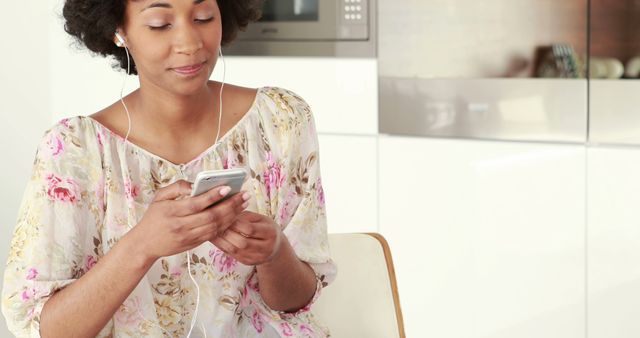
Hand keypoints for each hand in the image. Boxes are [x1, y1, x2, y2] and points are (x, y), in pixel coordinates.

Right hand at [130, 180, 247, 261]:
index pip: (197, 203)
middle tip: (244, 195)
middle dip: (231, 205)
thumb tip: (195, 184)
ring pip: (216, 227)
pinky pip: (213, 235)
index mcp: (172, 211)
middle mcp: (181, 225)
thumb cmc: (153, 217)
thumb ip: (177, 187)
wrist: (144, 244)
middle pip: (211, 216)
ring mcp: (188, 237)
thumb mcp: (159, 197)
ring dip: (232, 215)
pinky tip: (235, 216)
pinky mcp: (193, 244)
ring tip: (243, 204)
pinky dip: (226, 225)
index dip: (213, 196)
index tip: (227, 187)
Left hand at [211, 211, 282, 265]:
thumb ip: (245, 216)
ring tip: (212, 231)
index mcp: (271, 233)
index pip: (249, 229)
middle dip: (226, 233)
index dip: (235, 223)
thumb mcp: (260, 218)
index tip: (223, 215)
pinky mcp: (249, 263)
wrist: (275, 247)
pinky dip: (222, 246)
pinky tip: (216, 239)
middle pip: (242, 242)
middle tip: (214, 224)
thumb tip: (226, 212)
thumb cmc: (265, 228)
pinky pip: (232, 255)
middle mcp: (266, 248)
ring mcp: (257, 258)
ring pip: (235, 251)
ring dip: (221, 240)